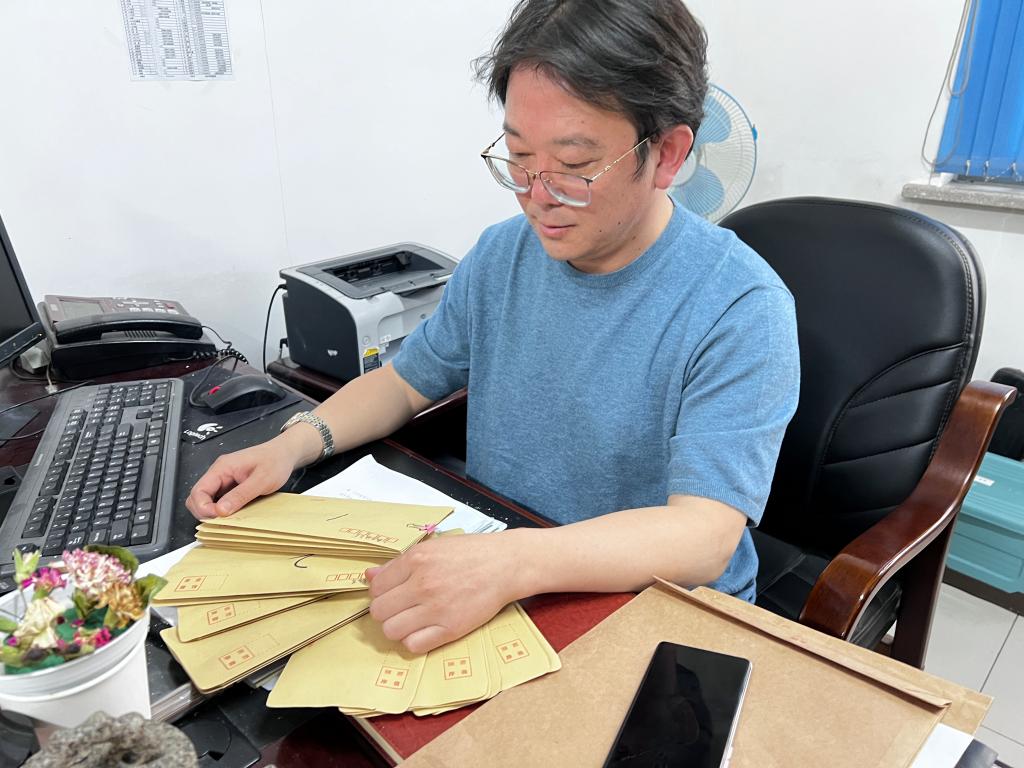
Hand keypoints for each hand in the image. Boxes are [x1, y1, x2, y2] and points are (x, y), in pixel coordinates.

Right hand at [185, 438, 298, 519]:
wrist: (284, 454)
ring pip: (207, 501)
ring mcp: (224, 480)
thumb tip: (220, 510)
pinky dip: (222, 510)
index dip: (203, 507)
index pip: (198, 491)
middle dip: (204, 512)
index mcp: (222, 467)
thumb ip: (240, 495)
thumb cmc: (275, 461)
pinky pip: (219, 501)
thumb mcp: (261, 480)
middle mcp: (219, 473)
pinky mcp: (230, 487)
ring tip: (229, 519)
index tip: (217, 517)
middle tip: (222, 521)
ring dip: (213, 512)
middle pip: (197, 497)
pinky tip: (234, 514)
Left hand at [366, 532, 524, 653]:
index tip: (392, 593)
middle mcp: (423, 584)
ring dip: (397, 627)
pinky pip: (414, 645)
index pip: (376, 587)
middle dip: (386, 611)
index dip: (381, 592)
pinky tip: (424, 630)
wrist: (506, 564)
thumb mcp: (433, 547)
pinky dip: (414, 641)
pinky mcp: (450, 629)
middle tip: (401, 607)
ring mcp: (436, 608)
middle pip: (378, 611)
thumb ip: (400, 563)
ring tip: (412, 620)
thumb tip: (369, 575)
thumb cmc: (471, 553)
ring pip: (391, 631)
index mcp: (416, 560)